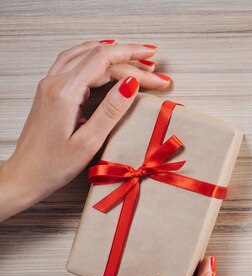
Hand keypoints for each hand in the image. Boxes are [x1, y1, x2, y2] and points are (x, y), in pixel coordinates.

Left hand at [0, 40, 171, 221]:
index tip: (154, 61)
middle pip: (96, 56)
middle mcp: (54, 82)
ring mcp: (50, 85)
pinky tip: (103, 58)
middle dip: (129, 58)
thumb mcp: (89, 142)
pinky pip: (72, 61)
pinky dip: (93, 55)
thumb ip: (111, 110)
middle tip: (154, 68)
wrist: (25, 175)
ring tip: (136, 59)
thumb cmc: (54, 165)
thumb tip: (131, 84)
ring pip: (84, 54)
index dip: (132, 56)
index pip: (103, 60)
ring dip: (112, 53)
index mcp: (65, 93)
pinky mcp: (50, 91)